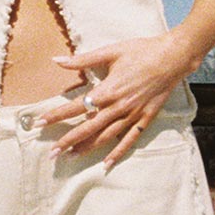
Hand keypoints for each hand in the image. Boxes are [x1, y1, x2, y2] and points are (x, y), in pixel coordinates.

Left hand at [47, 37, 191, 166]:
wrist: (173, 57)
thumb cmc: (142, 51)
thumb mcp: (110, 51)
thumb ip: (82, 60)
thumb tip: (56, 60)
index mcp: (108, 90)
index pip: (76, 107)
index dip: (57, 116)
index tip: (40, 124)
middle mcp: (118, 106)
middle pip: (88, 128)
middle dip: (67, 141)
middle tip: (51, 153)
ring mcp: (132, 115)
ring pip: (105, 137)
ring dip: (87, 148)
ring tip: (70, 157)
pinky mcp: (145, 119)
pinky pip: (129, 140)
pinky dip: (117, 153)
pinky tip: (106, 164)